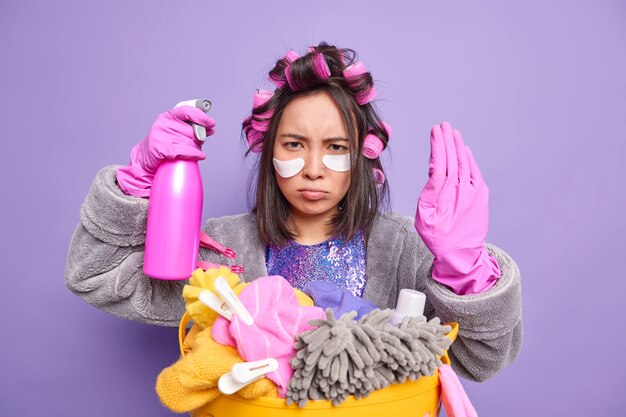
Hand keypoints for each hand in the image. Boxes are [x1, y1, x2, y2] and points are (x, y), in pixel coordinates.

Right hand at [116, 106, 215, 197]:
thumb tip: (210, 127)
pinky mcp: (162, 148)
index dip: (202, 117)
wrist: (145, 159)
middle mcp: (164, 124)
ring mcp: (161, 136)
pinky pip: (186, 151)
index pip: (188, 111)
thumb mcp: (175, 131)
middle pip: (192, 131)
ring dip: (196, 149)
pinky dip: (195, 154)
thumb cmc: (163, 145)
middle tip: (196, 143)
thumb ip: (190, 127)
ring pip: (191, 142)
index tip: (211, 123)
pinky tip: (199, 156)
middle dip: (199, 139)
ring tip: (190, 152)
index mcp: (167, 116)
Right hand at [414, 121, 499, 294]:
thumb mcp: (424, 216)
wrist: (461, 254)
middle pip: (452, 158)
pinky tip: (464, 150)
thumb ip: (429, 192)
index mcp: (442, 194)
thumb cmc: (437, 236)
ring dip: (458, 146)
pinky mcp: (481, 195)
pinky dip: (469, 159)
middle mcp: (459, 190)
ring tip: (453, 132)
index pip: (439, 162)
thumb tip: (435, 173)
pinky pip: (474, 172)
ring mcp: (472, 192)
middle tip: (443, 125)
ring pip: (464, 162)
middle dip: (447, 140)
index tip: (435, 131)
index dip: (438, 145)